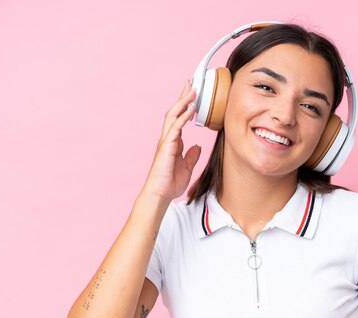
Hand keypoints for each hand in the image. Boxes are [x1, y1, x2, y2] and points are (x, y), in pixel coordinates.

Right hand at [141, 80, 200, 201]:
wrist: (160, 194)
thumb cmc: (170, 183)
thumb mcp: (187, 166)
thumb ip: (191, 155)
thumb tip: (197, 146)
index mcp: (173, 141)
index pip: (179, 118)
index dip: (186, 105)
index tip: (193, 93)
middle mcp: (168, 138)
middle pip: (175, 111)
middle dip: (183, 96)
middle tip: (192, 82)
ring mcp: (166, 141)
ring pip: (173, 115)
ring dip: (184, 101)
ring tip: (193, 90)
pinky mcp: (166, 147)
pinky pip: (176, 127)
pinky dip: (183, 116)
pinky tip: (191, 108)